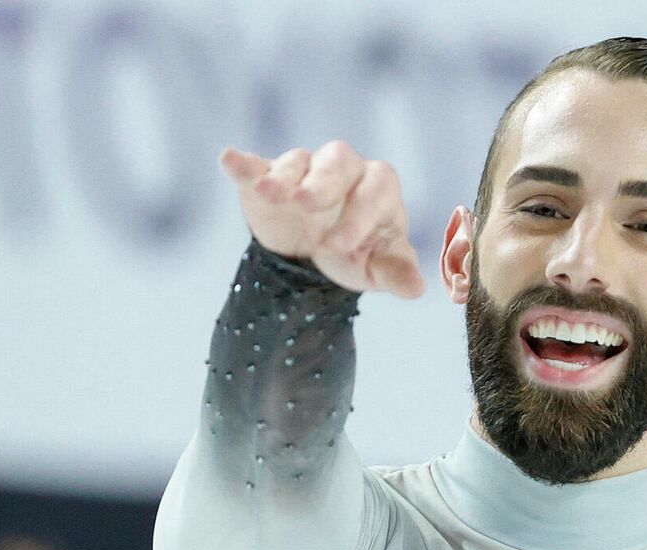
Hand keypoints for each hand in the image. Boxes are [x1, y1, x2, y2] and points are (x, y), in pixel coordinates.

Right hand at [219, 141, 424, 297]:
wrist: (319, 254)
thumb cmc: (359, 252)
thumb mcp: (378, 267)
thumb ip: (396, 274)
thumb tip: (416, 290)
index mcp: (378, 188)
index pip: (376, 191)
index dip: (361, 213)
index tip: (342, 245)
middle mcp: (344, 170)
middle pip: (337, 161)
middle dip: (323, 182)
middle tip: (307, 203)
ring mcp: (304, 170)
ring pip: (296, 161)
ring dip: (282, 177)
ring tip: (270, 194)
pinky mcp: (267, 177)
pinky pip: (256, 165)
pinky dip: (243, 164)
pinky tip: (230, 161)